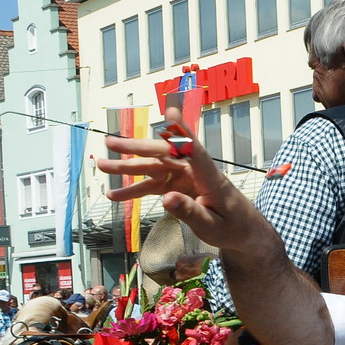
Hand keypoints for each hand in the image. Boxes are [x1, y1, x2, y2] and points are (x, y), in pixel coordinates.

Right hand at [96, 107, 269, 257]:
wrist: (243, 233)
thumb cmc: (233, 228)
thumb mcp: (212, 226)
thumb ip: (190, 213)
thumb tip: (167, 199)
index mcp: (210, 178)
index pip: (195, 151)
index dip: (182, 132)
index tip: (171, 111)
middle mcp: (195, 173)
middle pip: (164, 155)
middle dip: (136, 148)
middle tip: (110, 142)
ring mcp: (185, 179)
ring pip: (153, 168)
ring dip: (127, 167)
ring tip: (101, 164)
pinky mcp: (178, 188)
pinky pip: (152, 186)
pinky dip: (134, 190)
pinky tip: (114, 194)